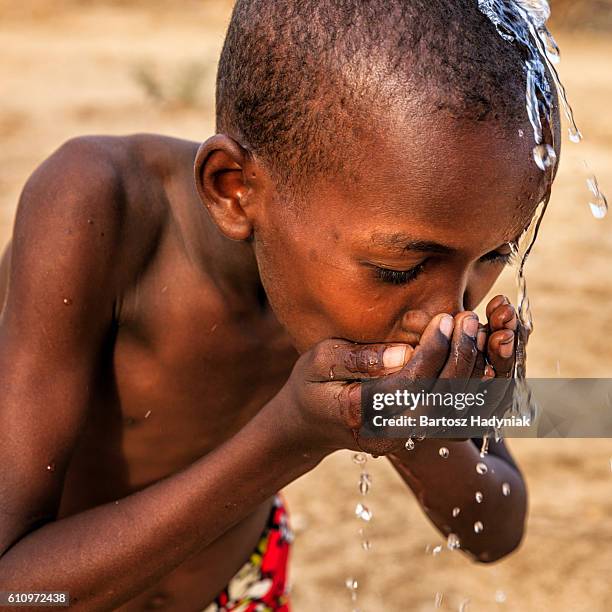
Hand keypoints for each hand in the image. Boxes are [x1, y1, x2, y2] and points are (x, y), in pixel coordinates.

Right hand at [279, 311, 488, 455]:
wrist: (309, 423)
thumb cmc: (310, 384)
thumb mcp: (319, 361)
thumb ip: (357, 358)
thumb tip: (403, 352)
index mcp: (359, 414)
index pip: (409, 384)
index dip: (432, 351)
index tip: (444, 319)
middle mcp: (387, 434)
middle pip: (440, 401)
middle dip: (460, 357)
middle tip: (468, 320)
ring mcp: (404, 440)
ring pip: (454, 412)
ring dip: (471, 372)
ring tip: (476, 333)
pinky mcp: (416, 436)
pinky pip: (452, 415)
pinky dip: (470, 387)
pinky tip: (475, 356)